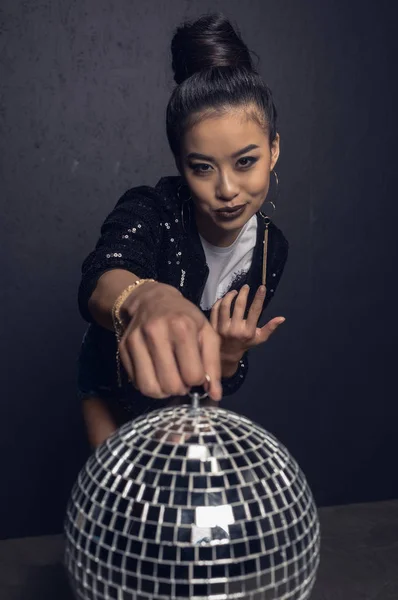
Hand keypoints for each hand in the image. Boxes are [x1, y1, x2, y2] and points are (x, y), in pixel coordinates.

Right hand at [118, 282, 221, 400]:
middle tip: (182, 378)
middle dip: (180, 388)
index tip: (196, 372)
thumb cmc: (185, 318)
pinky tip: (156, 372)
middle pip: (171, 385)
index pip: (193, 375)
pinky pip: (136, 383)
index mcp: (182, 327)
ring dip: (163, 391)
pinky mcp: (123, 348)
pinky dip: (148, 384)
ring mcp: (136, 340)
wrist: (151, 300)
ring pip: (150, 388)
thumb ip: (213, 365)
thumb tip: (214, 395)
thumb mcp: (206, 333)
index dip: (198, 380)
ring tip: (169, 379)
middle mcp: (156, 333)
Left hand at [210, 284, 284, 362]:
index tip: (261, 287)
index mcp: (247, 331)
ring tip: (234, 292)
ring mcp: (222, 328)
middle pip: (239, 305)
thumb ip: (270, 328)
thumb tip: (282, 318)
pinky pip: (215, 309)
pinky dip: (219, 301)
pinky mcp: (213, 326)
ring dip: (230, 295)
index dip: (259, 298)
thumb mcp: (259, 338)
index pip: (254, 311)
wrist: (227, 354)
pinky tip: (224, 299)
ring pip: (224, 306)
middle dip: (243, 293)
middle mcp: (234, 329)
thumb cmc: (245, 344)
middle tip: (246, 287)